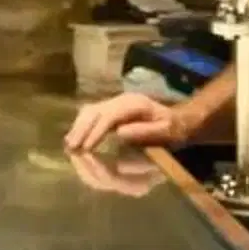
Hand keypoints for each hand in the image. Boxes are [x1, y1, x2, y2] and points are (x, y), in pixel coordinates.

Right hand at [63, 91, 193, 196]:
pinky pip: (91, 115)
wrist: (178, 120)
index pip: (109, 115)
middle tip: (72, 149)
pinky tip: (75, 140)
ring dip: (78, 128)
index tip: (86, 148)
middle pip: (94, 111)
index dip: (96, 132)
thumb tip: (119, 132)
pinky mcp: (111, 110)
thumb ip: (145, 132)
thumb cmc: (173, 129)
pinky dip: (81, 127)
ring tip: (70, 146)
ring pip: (89, 111)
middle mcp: (122, 100)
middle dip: (81, 130)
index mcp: (135, 104)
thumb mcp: (166, 131)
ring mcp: (115, 104)